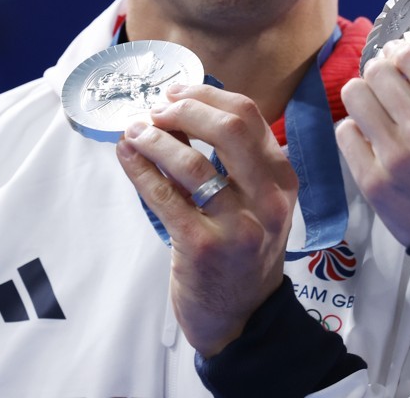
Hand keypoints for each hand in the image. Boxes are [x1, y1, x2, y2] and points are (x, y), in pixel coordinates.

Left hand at [115, 84, 296, 356]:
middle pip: (229, 129)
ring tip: (134, 131)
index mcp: (283, 179)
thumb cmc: (243, 251)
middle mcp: (268, 200)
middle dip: (185, 109)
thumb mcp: (257, 201)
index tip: (176, 92)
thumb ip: (235, 160)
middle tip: (156, 109)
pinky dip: (139, 168)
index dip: (206, 95)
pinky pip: (164, 196)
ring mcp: (237, 225)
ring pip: (192, 164)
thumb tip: (181, 109)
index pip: (249, 116)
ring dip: (155, 138)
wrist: (241, 317)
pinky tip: (126, 154)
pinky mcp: (202, 247)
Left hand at [338, 39, 409, 246]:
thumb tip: (408, 60)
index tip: (398, 57)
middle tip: (384, 81)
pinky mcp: (372, 181)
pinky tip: (369, 137)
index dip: (399, 51)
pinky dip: (355, 130)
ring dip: (362, 95)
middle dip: (379, 71)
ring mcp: (394, 157)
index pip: (409, 56)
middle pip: (376, 72)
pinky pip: (345, 133)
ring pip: (354, 96)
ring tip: (373, 106)